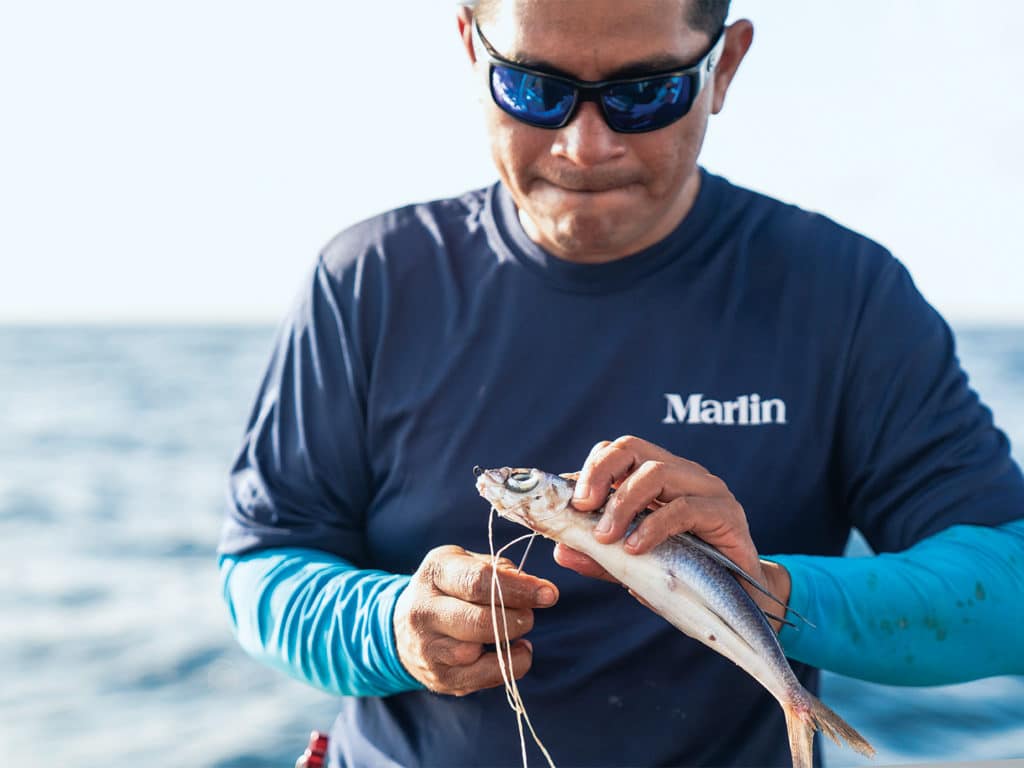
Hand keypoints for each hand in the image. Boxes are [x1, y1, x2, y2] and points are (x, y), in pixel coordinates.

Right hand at [394, 545, 558, 695]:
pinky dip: (510, 665)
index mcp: (435, 573)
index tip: (549, 593)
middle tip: (531, 614)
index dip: (519, 588)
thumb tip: (534, 587)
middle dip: (516, 618)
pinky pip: (482, 677)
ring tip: (519, 629)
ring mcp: (428, 648)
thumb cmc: (448, 589)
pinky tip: (516, 650)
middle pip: (479, 621)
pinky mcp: (440, 678)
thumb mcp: (466, 563)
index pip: (478, 581)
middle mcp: (423, 610)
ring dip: (510, 641)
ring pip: (476, 652)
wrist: (403, 629)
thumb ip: (500, 569)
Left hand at [553, 436, 790, 631]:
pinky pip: (685, 508)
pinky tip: (636, 547)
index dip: (590, 469)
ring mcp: (708, 490)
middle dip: (600, 473)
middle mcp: (683, 474)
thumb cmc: (687, 576)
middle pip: (633, 447)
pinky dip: (654, 526)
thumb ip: (601, 557)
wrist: (741, 604)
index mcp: (660, 478)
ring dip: (622, 503)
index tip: (570, 503)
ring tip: (607, 537)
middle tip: (582, 508)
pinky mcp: (727, 514)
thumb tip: (560, 550)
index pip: (619, 451)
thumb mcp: (634, 566)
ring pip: (657, 472)